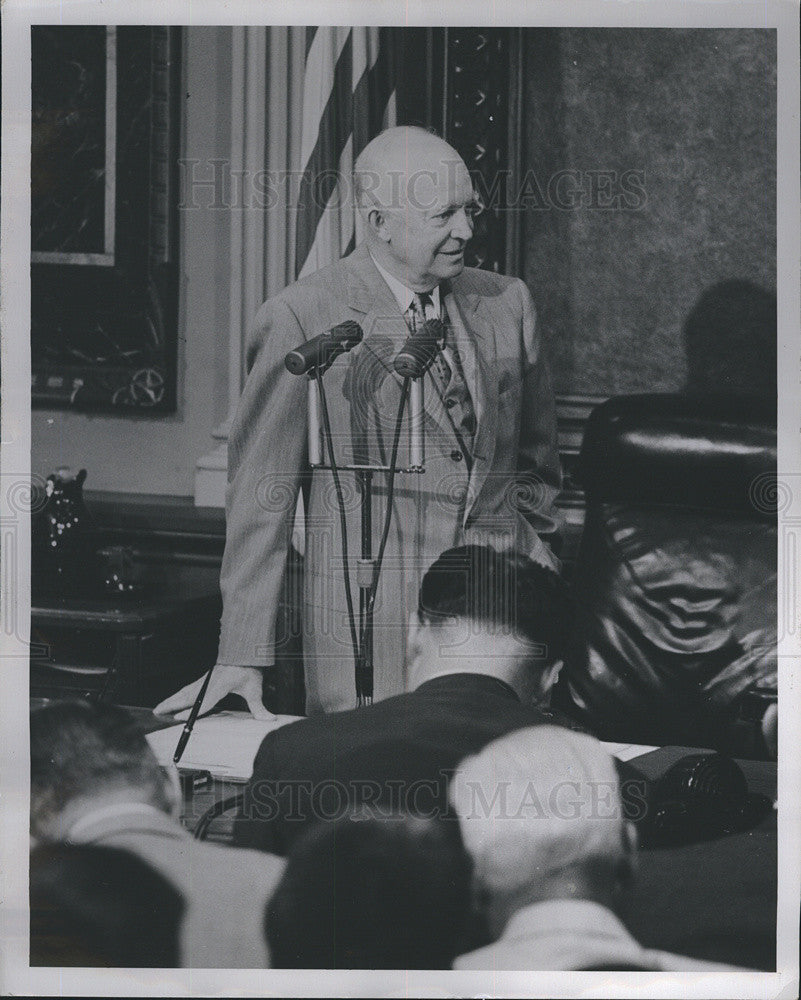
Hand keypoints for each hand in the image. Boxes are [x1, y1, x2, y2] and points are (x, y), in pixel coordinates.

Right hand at [154, 665, 275, 721]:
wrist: (247, 651)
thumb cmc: (249, 669)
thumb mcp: (255, 688)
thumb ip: (259, 707)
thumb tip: (269, 720)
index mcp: (221, 684)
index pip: (204, 701)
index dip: (190, 710)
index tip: (177, 717)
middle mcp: (210, 681)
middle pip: (187, 695)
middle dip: (171, 704)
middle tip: (157, 712)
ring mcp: (206, 679)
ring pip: (185, 691)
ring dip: (171, 699)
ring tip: (158, 708)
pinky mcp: (205, 678)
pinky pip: (189, 688)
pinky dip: (178, 694)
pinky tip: (172, 700)